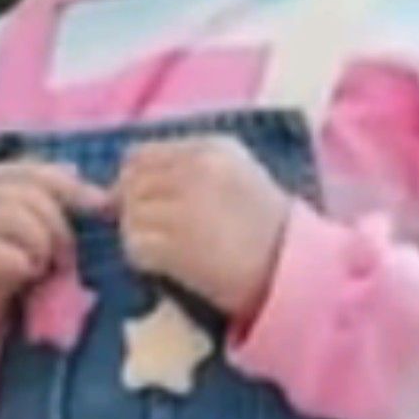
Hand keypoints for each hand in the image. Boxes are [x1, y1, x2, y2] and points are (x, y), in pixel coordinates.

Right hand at [0, 161, 110, 402]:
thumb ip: (45, 207)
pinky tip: (25, 277)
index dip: (70, 186)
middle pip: (27, 191)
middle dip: (59, 224)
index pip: (30, 169)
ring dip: (42, 245)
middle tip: (64, 259)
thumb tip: (92, 186)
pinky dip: (22, 263)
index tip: (101, 208)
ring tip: (43, 270)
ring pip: (14, 215)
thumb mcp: (20, 237)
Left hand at [116, 135, 293, 322]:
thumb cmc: (267, 225)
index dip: (134, 178)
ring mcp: (185, 208)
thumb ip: (185, 167)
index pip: (141, 153)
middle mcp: (196, 171)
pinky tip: (164, 263)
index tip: (142, 198)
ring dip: (137, 232)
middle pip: (131, 182)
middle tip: (150, 227)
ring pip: (130, 214)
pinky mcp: (177, 247)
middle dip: (131, 205)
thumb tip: (123, 182)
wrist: (294, 269)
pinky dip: (141, 257)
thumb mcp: (236, 174)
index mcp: (211, 148)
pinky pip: (135, 245)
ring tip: (162, 246)